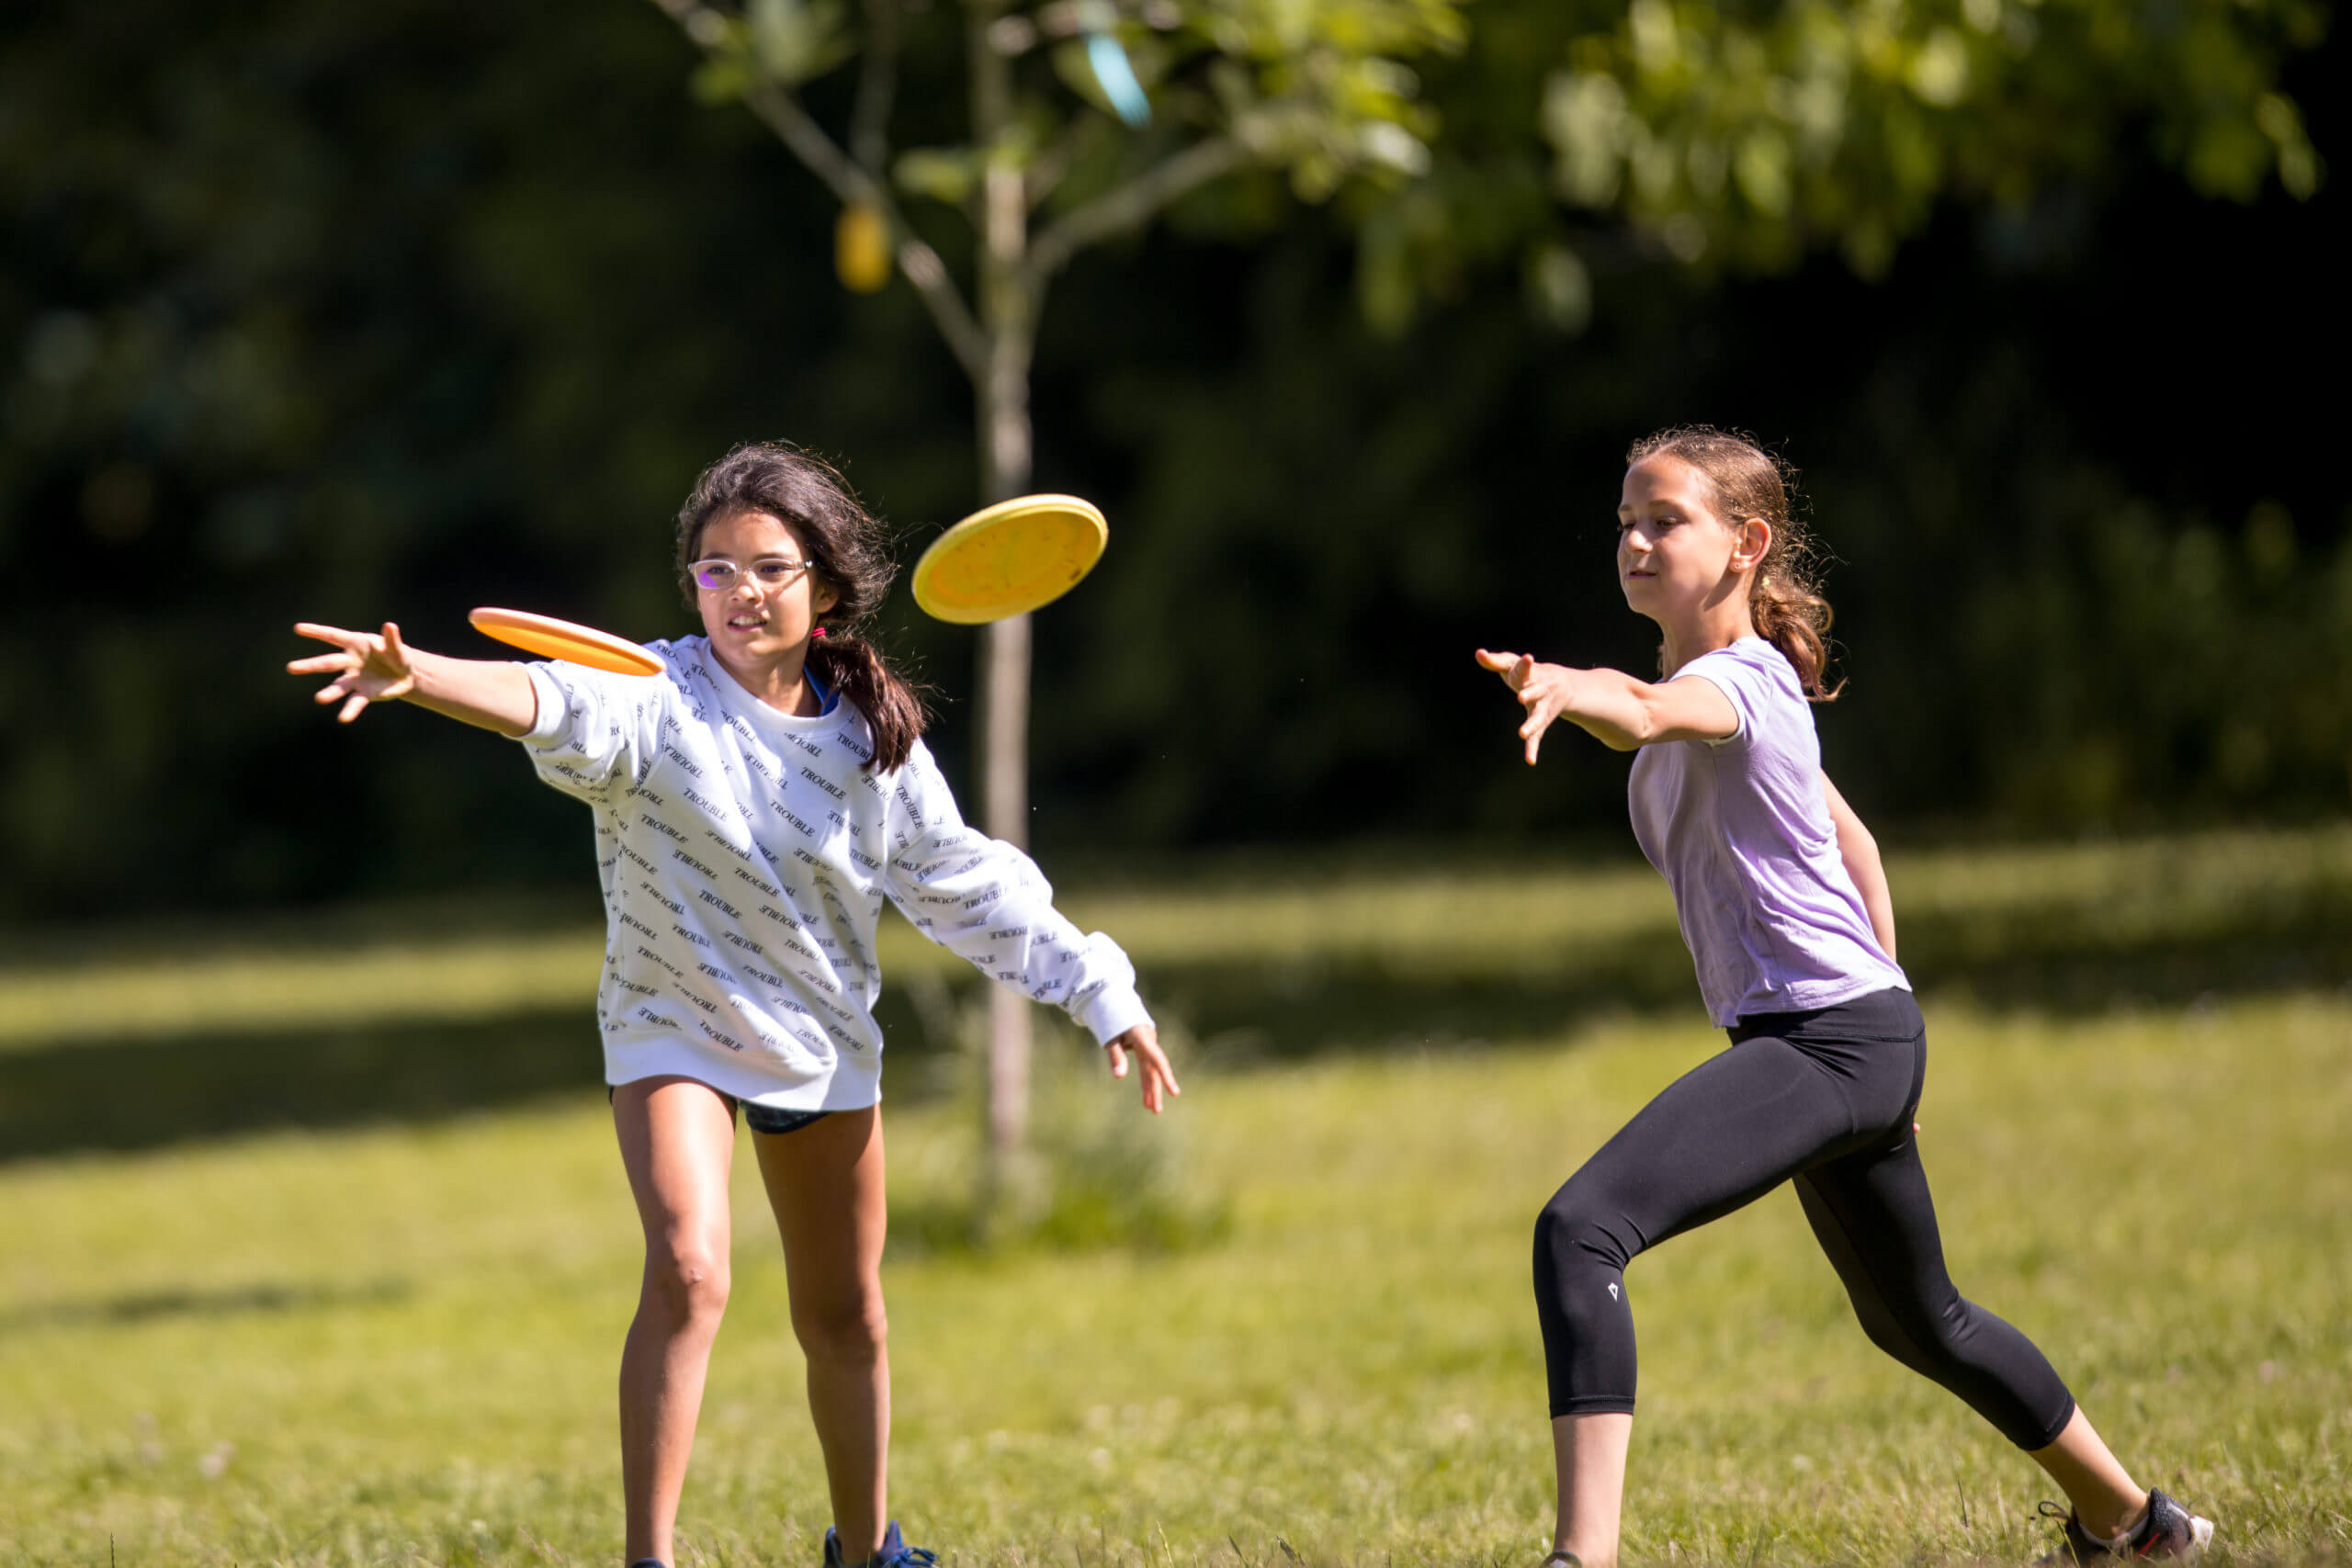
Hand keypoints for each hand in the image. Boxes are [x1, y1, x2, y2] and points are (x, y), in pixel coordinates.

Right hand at [289, 621, 418, 722]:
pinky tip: (343, 719)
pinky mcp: (363, 694)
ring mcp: (354, 679)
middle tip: (290, 668)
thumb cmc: (398, 656)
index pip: (333, 636)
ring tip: (319, 699)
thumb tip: (389, 625)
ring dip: (329, 693)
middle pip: (328, 663)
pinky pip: (355, 702)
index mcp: (356, 644)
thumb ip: (392, 640)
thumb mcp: (398, 648)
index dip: (316, 631)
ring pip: (338, 686)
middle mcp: (350, 661)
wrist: (407, 676)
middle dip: (310, 665)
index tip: (298, 628)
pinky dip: (350, 710)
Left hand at [1104, 1023, 1180, 1113]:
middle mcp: (1149, 1042)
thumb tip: (1119, 1077)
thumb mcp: (1110, 1038)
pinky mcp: (1144, 1049)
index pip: (1157, 1060)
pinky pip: (1146, 1068)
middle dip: (1155, 1091)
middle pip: (1154, 1070)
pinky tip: (1146, 1097)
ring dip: (1151, 1089)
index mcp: (1143, 1038)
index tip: (1174, 1092)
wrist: (1116, 1004)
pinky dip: (1145, 1081)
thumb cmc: (1111, 1020)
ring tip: (1152, 1109)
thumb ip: (1116, 1056)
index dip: (1166, 1076)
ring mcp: (1147, 1046)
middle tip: (1156, 1111)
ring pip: (1151, 1071)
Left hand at [1476, 648, 1577, 764]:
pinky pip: (1537, 736)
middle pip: (1536, 691)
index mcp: (1530, 675)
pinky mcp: (1542, 721)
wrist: (1562, 684)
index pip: (1525, 669)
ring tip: (1522, 733)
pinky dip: (1533, 748)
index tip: (1528, 658)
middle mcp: (1540, 690)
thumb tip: (1478, 653)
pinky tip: (1530, 760)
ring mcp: (1542, 707)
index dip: (1525, 664)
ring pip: (1538, 716)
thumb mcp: (1512, 663)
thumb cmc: (1529, 672)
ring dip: (1531, 724)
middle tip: (1521, 697)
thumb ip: (1494, 661)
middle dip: (1530, 693)